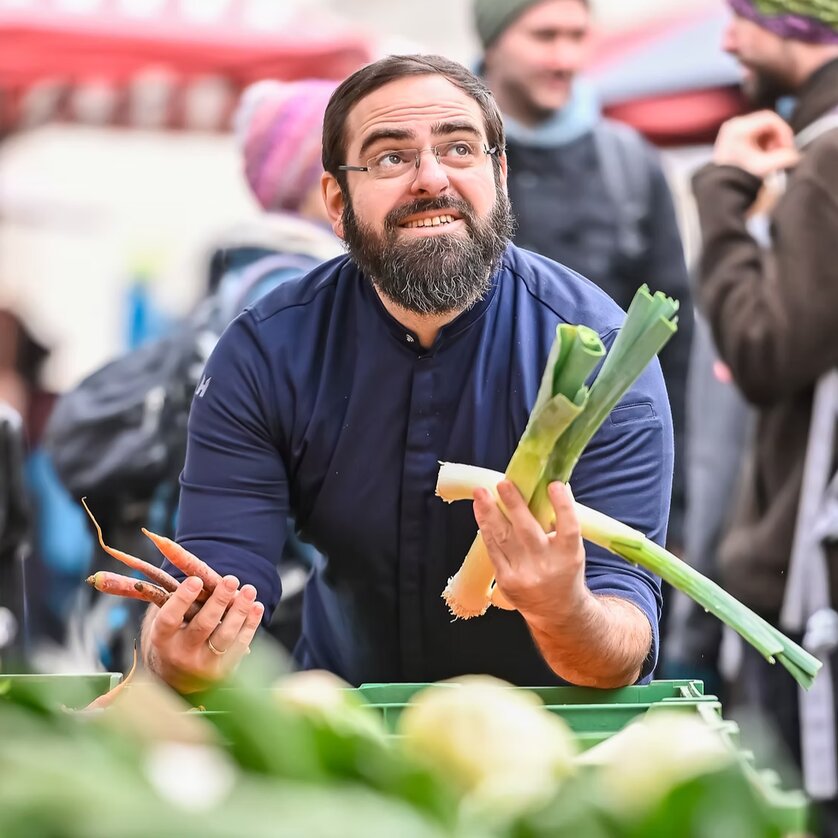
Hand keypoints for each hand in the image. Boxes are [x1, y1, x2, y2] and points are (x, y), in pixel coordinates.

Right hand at [144, 574, 263, 693]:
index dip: (182, 599)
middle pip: (203, 625)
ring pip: (225, 635)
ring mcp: (203, 664)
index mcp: (162, 639)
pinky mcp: (223, 671)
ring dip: (240, 610)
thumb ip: (180, 602)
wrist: (177, 678)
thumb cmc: (175, 637)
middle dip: (219, 600)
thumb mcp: (169, 622)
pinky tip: (256, 606)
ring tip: (249, 589)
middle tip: (231, 579)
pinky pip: (240, 645)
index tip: (196, 580)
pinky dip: (250, 624)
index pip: (169, 619)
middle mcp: (181, 654)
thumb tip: (200, 574)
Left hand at [473, 480, 586, 622]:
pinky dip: (485, 529)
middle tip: (503, 483)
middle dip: (514, 505)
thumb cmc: (564, 570)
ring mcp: (524, 574)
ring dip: (490, 513)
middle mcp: (547, 565)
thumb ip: (562, 522)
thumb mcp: (572, 549)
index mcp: (570, 555)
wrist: (557, 612)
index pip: (568, 527)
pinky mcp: (506, 580)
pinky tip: (479, 511)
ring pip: (504, 539)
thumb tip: (553, 484)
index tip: (554, 485)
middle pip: (528, 531)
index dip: (562, 505)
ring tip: (480, 492)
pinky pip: (493, 550)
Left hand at [713, 110, 799, 177]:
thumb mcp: (763, 168)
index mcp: (738, 128)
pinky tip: (763, 156)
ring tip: (770, 157)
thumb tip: (796, 154)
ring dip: (772, 140)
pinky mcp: (734, 135)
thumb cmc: (737, 177)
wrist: (720, 186)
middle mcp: (734, 125)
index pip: (771, 118)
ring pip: (763, 127)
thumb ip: (783, 159)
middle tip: (781, 152)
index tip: (788, 146)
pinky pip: (756, 132)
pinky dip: (764, 142)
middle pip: (767, 122)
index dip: (784, 131)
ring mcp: (732, 129)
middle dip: (778, 137)